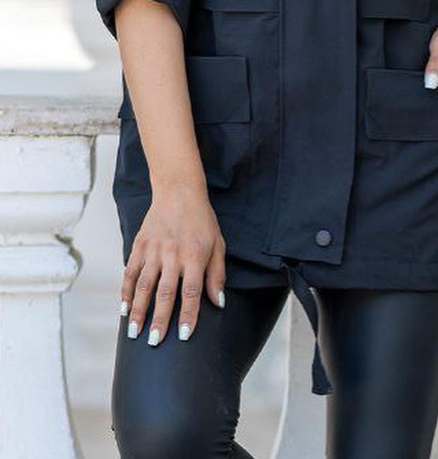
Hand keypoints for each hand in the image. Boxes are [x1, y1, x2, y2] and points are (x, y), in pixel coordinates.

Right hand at [121, 187, 226, 344]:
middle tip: (154, 342)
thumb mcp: (217, 244)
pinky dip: (125, 291)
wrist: (178, 191)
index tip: (184, 336)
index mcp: (194, 255)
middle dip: (159, 320)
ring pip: (143, 285)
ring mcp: (153, 250)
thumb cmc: (202, 220)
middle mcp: (173, 254)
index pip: (191, 292)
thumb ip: (217, 274)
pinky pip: (130, 271)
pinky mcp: (139, 245)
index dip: (188, 315)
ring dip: (138, 310)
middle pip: (165, 293)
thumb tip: (218, 302)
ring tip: (134, 332)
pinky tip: (123, 308)